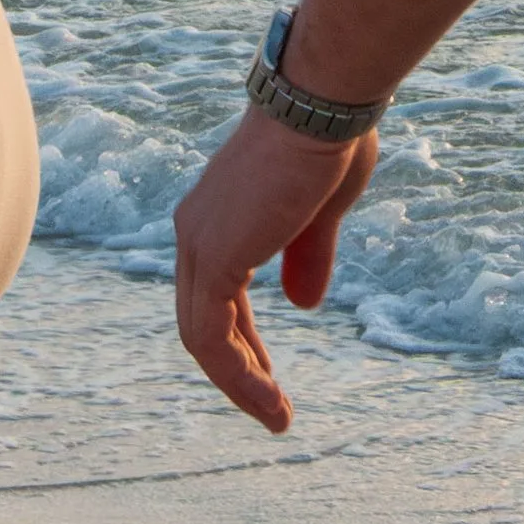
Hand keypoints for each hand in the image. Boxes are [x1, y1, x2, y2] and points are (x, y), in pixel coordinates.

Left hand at [172, 110, 382, 429]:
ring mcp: (200, 244)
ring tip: (278, 418)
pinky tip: (272, 401)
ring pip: (202, 337)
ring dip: (240, 384)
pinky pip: (214, 338)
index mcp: (216, 215)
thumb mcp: (318, 213)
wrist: (322, 105)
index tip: (267, 373)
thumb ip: (306, 256)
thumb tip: (303, 304)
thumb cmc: (328, 141)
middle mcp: (196, 229)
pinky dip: (240, 376)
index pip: (215, 292)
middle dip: (238, 367)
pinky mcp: (215, 259)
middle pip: (202, 319)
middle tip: (272, 406)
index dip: (241, 339)